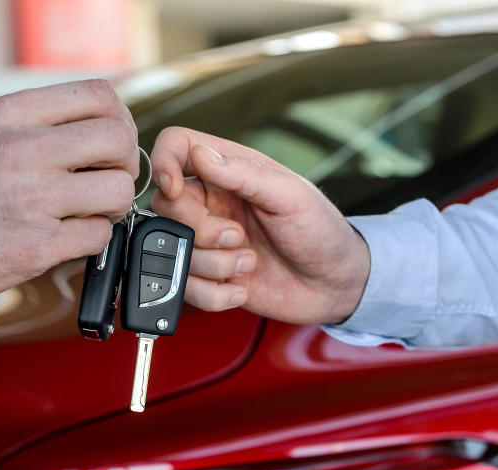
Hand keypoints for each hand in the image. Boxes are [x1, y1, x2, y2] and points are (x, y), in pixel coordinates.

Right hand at [0, 79, 137, 312]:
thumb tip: (98, 127)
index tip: (112, 143)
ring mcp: (32, 199)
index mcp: (12, 115)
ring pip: (118, 191)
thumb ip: (38, 124)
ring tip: (87, 212)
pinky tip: (66, 238)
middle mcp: (23, 150)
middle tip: (107, 180)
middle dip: (123, 165)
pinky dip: (91, 240)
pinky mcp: (36, 246)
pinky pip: (99, 236)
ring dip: (112, 206)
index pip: (100, 96)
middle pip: (119, 141)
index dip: (119, 121)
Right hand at [150, 127, 369, 324]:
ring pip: (172, 250)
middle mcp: (211, 202)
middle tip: (238, 237)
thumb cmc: (320, 230)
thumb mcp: (290, 195)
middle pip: (166, 206)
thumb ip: (244, 173)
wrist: (334, 284)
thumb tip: (199, 154)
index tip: (176, 187)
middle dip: (201, 229)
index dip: (163, 163)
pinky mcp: (208, 278)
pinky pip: (186, 287)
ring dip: (214, 265)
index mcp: (228, 170)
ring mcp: (206, 241)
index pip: (175, 146)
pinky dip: (213, 294)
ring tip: (249, 262)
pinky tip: (242, 287)